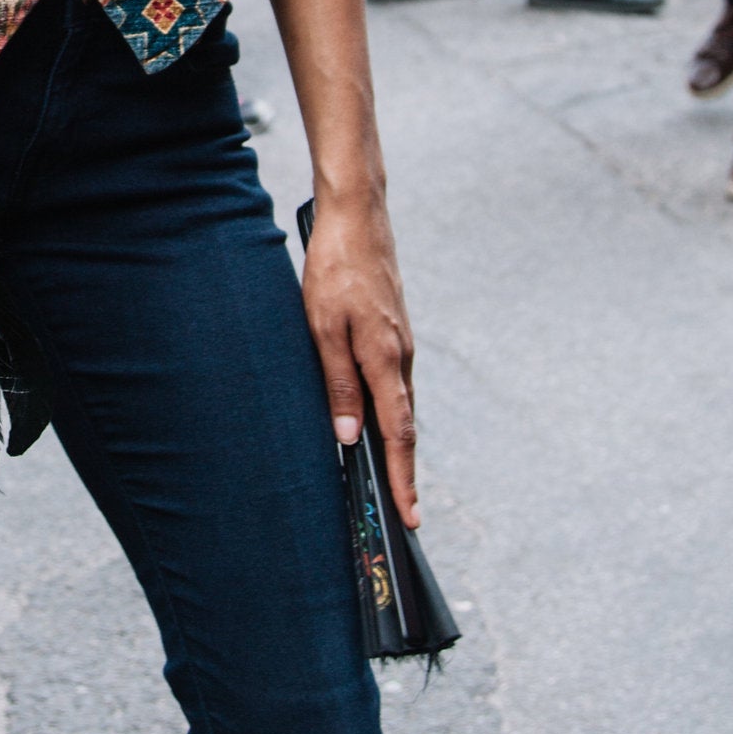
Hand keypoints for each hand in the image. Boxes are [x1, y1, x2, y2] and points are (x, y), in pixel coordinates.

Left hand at [301, 187, 416, 526]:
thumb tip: (351, 437)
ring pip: (400, 404)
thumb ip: (339, 384)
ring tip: (389, 479)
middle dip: (403, 471)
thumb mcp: (322, 328)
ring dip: (397, 443)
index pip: (399, 434)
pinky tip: (377, 422)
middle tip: (402, 511)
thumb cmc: (334, 269)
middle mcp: (401, 355)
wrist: (357, 217)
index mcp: (384, 359)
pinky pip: (395, 382)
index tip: (410, 516)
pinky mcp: (394, 331)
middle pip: (405, 426)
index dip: (403, 479)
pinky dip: (391, 412)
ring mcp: (401, 342)